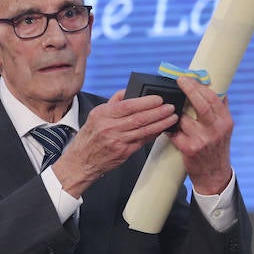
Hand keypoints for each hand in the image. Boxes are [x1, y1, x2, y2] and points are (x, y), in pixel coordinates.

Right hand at [51, 90, 177, 197]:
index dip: (146, 102)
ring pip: (144, 130)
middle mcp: (110, 128)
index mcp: (103, 115)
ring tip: (172, 117)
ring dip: (161, 123)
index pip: (128, 105)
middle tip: (170, 107)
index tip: (158, 99)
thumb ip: (113, 103)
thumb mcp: (96, 115)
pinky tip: (162, 129)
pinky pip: (143, 141)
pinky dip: (154, 134)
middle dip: (158, 112)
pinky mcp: (124, 152)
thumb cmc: (89, 137)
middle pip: (139, 118)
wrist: (81, 161)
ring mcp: (118, 141)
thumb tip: (128, 92)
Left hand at [168, 76, 233, 194]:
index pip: (213, 98)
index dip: (199, 86)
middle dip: (189, 89)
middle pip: (201, 104)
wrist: (214, 175)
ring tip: (172, 111)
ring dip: (176, 113)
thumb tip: (217, 88)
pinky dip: (170, 129)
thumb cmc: (216, 148)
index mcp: (225, 121)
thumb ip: (220, 110)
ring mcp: (203, 139)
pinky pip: (174, 132)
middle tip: (179, 80)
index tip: (188, 78)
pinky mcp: (189, 148)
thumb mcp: (224, 129)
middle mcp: (216, 129)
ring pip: (184, 118)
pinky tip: (169, 128)